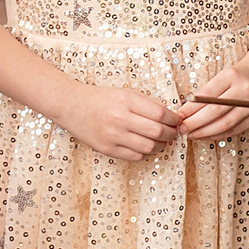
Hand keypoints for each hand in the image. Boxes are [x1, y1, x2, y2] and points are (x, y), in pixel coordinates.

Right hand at [57, 84, 180, 160]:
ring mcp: (113, 136)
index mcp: (126, 101)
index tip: (177, 120)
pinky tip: (145, 145)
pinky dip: (145, 153)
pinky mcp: (108, 149)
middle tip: (174, 132)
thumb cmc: (101, 98)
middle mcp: (120, 119)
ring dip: (160, 145)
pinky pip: (135, 156)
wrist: (72, 106)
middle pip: (157, 132)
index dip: (174, 119)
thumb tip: (171, 115)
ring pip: (149, 147)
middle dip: (171, 134)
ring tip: (160, 140)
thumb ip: (148, 103)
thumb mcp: (125, 93)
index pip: (160, 113)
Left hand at [176, 59, 248, 143]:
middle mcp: (244, 91)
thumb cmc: (241, 73)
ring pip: (224, 125)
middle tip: (182, 129)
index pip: (207, 96)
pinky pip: (233, 131)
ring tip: (190, 134)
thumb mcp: (224, 75)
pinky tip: (205, 136)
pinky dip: (217, 135)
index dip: (191, 108)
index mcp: (232, 76)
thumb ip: (207, 91)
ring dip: (204, 132)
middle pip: (215, 112)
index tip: (179, 115)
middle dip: (195, 123)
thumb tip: (187, 111)